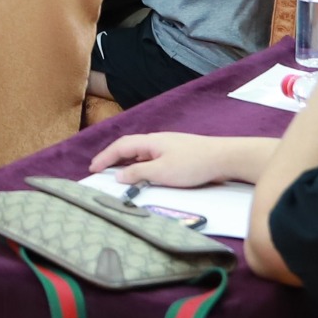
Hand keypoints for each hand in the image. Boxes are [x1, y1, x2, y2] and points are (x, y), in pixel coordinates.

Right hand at [90, 133, 256, 188]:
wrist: (225, 157)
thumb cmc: (194, 163)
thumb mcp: (162, 172)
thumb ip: (138, 173)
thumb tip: (119, 176)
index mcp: (150, 142)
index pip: (120, 146)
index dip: (105, 157)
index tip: (93, 168)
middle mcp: (157, 141)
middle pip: (129, 146)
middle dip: (112, 157)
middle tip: (100, 169)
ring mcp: (168, 146)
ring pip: (141, 152)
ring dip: (127, 161)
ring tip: (118, 174)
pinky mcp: (178, 153)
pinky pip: (152, 157)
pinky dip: (140, 164)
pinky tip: (144, 173)